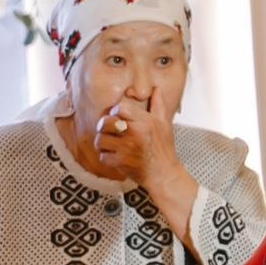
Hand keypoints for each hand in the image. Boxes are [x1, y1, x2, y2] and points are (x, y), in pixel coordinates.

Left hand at [94, 92, 197, 213]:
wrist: (164, 174)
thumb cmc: (164, 150)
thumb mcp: (164, 124)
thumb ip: (158, 105)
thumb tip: (156, 90)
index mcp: (144, 121)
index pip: (119, 108)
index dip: (114, 112)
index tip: (116, 118)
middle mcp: (135, 133)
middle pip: (105, 122)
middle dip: (103, 127)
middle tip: (108, 132)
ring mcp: (127, 148)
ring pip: (101, 139)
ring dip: (102, 143)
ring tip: (110, 145)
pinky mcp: (121, 162)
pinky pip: (103, 156)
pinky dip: (106, 158)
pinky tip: (114, 157)